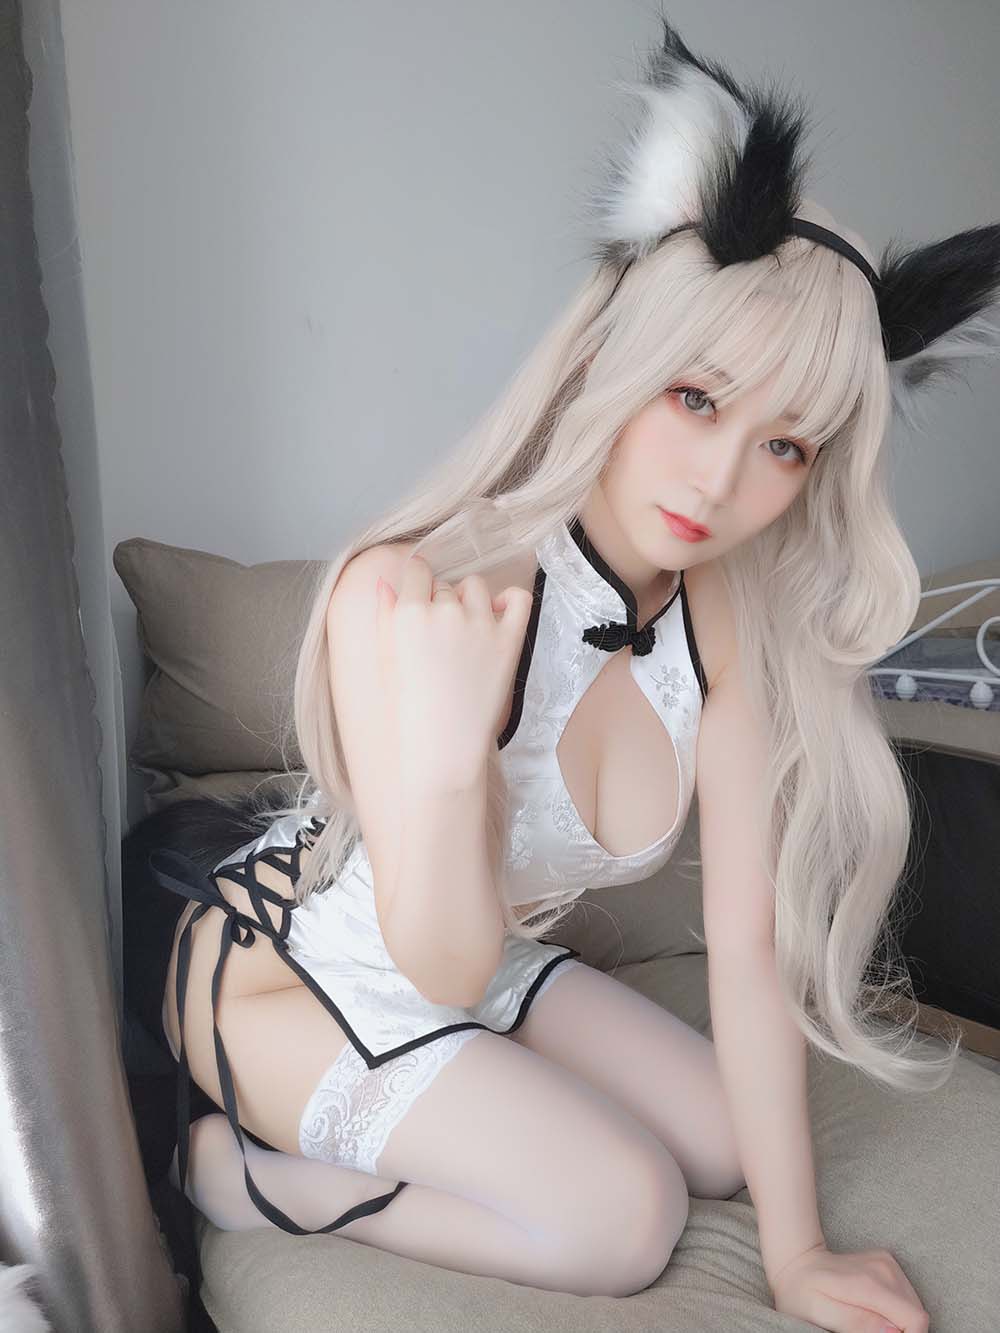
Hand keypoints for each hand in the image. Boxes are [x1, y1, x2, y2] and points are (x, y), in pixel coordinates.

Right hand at [377, 554, 533, 789]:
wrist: (442, 743)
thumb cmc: (409, 705)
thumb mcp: (387, 656)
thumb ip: (385, 614)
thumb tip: (385, 583)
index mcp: (409, 612)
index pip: (418, 570)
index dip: (419, 585)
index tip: (422, 603)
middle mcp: (444, 611)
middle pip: (446, 585)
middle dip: (442, 603)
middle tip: (441, 638)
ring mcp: (480, 624)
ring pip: (477, 586)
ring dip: (471, 600)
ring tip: (466, 631)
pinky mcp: (508, 639)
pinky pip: (518, 599)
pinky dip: (511, 599)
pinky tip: (500, 614)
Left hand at [769, 1241, 928, 1331]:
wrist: (796, 1263)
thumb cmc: (803, 1294)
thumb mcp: (822, 1313)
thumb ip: (858, 1323)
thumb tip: (894, 1332)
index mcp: (869, 1283)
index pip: (916, 1319)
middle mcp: (884, 1268)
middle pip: (917, 1314)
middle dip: (901, 1330)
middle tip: (869, 1329)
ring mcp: (887, 1262)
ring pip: (913, 1306)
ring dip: (898, 1320)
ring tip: (866, 1318)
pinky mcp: (887, 1262)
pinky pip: (905, 1296)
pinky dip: (894, 1309)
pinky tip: (870, 1307)